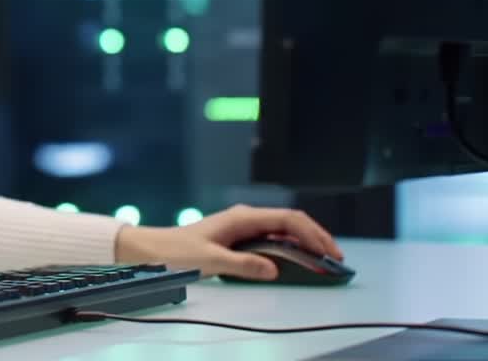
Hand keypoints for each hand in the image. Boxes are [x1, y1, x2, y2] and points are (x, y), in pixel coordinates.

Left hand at [114, 204, 343, 280]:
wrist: (152, 248)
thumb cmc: (177, 252)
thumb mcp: (210, 260)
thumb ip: (243, 265)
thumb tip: (274, 269)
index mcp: (242, 217)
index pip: (288, 219)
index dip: (313, 234)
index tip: (329, 251)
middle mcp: (245, 218)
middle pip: (290, 222)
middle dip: (315, 237)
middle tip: (335, 259)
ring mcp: (242, 227)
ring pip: (283, 230)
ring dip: (304, 243)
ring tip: (323, 260)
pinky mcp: (238, 238)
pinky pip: (271, 239)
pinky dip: (289, 248)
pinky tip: (297, 260)